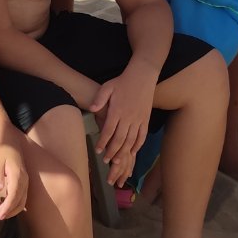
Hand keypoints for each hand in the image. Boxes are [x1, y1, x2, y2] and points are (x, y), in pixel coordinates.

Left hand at [0, 143, 27, 219]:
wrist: (10, 142)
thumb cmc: (2, 151)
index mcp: (18, 175)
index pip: (14, 195)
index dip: (7, 207)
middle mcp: (24, 181)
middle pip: (19, 202)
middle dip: (7, 212)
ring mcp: (25, 183)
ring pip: (21, 202)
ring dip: (10, 211)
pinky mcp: (22, 184)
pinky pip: (19, 198)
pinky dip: (11, 205)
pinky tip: (0, 205)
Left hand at [90, 70, 156, 186]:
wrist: (142, 76)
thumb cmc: (122, 82)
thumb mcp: (107, 87)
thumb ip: (99, 99)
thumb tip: (91, 109)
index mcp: (117, 110)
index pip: (109, 130)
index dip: (103, 142)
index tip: (98, 150)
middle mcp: (129, 117)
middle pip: (120, 139)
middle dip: (112, 151)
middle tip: (106, 161)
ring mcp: (139, 119)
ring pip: (131, 140)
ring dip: (124, 152)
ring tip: (117, 161)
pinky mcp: (146, 120)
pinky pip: (142, 136)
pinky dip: (137, 146)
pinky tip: (132, 152)